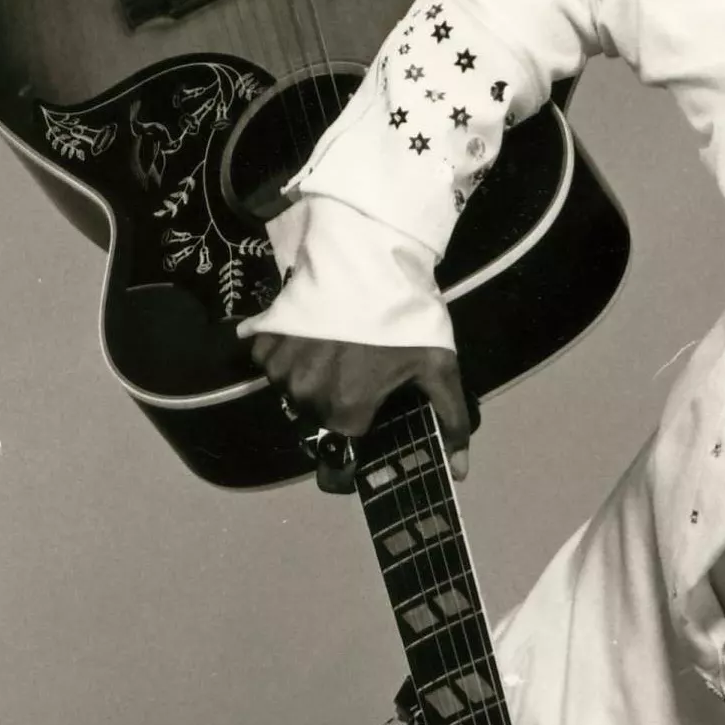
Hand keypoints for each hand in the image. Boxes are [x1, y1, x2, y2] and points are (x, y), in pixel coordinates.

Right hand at [244, 334, 477, 458]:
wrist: (366, 252)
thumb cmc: (405, 314)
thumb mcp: (437, 366)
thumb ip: (450, 421)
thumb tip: (459, 471)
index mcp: (345, 411)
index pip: (338, 463)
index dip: (351, 456)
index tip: (363, 431)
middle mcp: (305, 398)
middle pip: (320, 422)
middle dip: (340, 406)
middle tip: (360, 374)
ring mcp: (280, 369)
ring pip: (296, 394)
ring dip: (314, 381)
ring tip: (338, 351)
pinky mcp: (264, 342)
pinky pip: (274, 365)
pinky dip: (292, 357)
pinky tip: (315, 336)